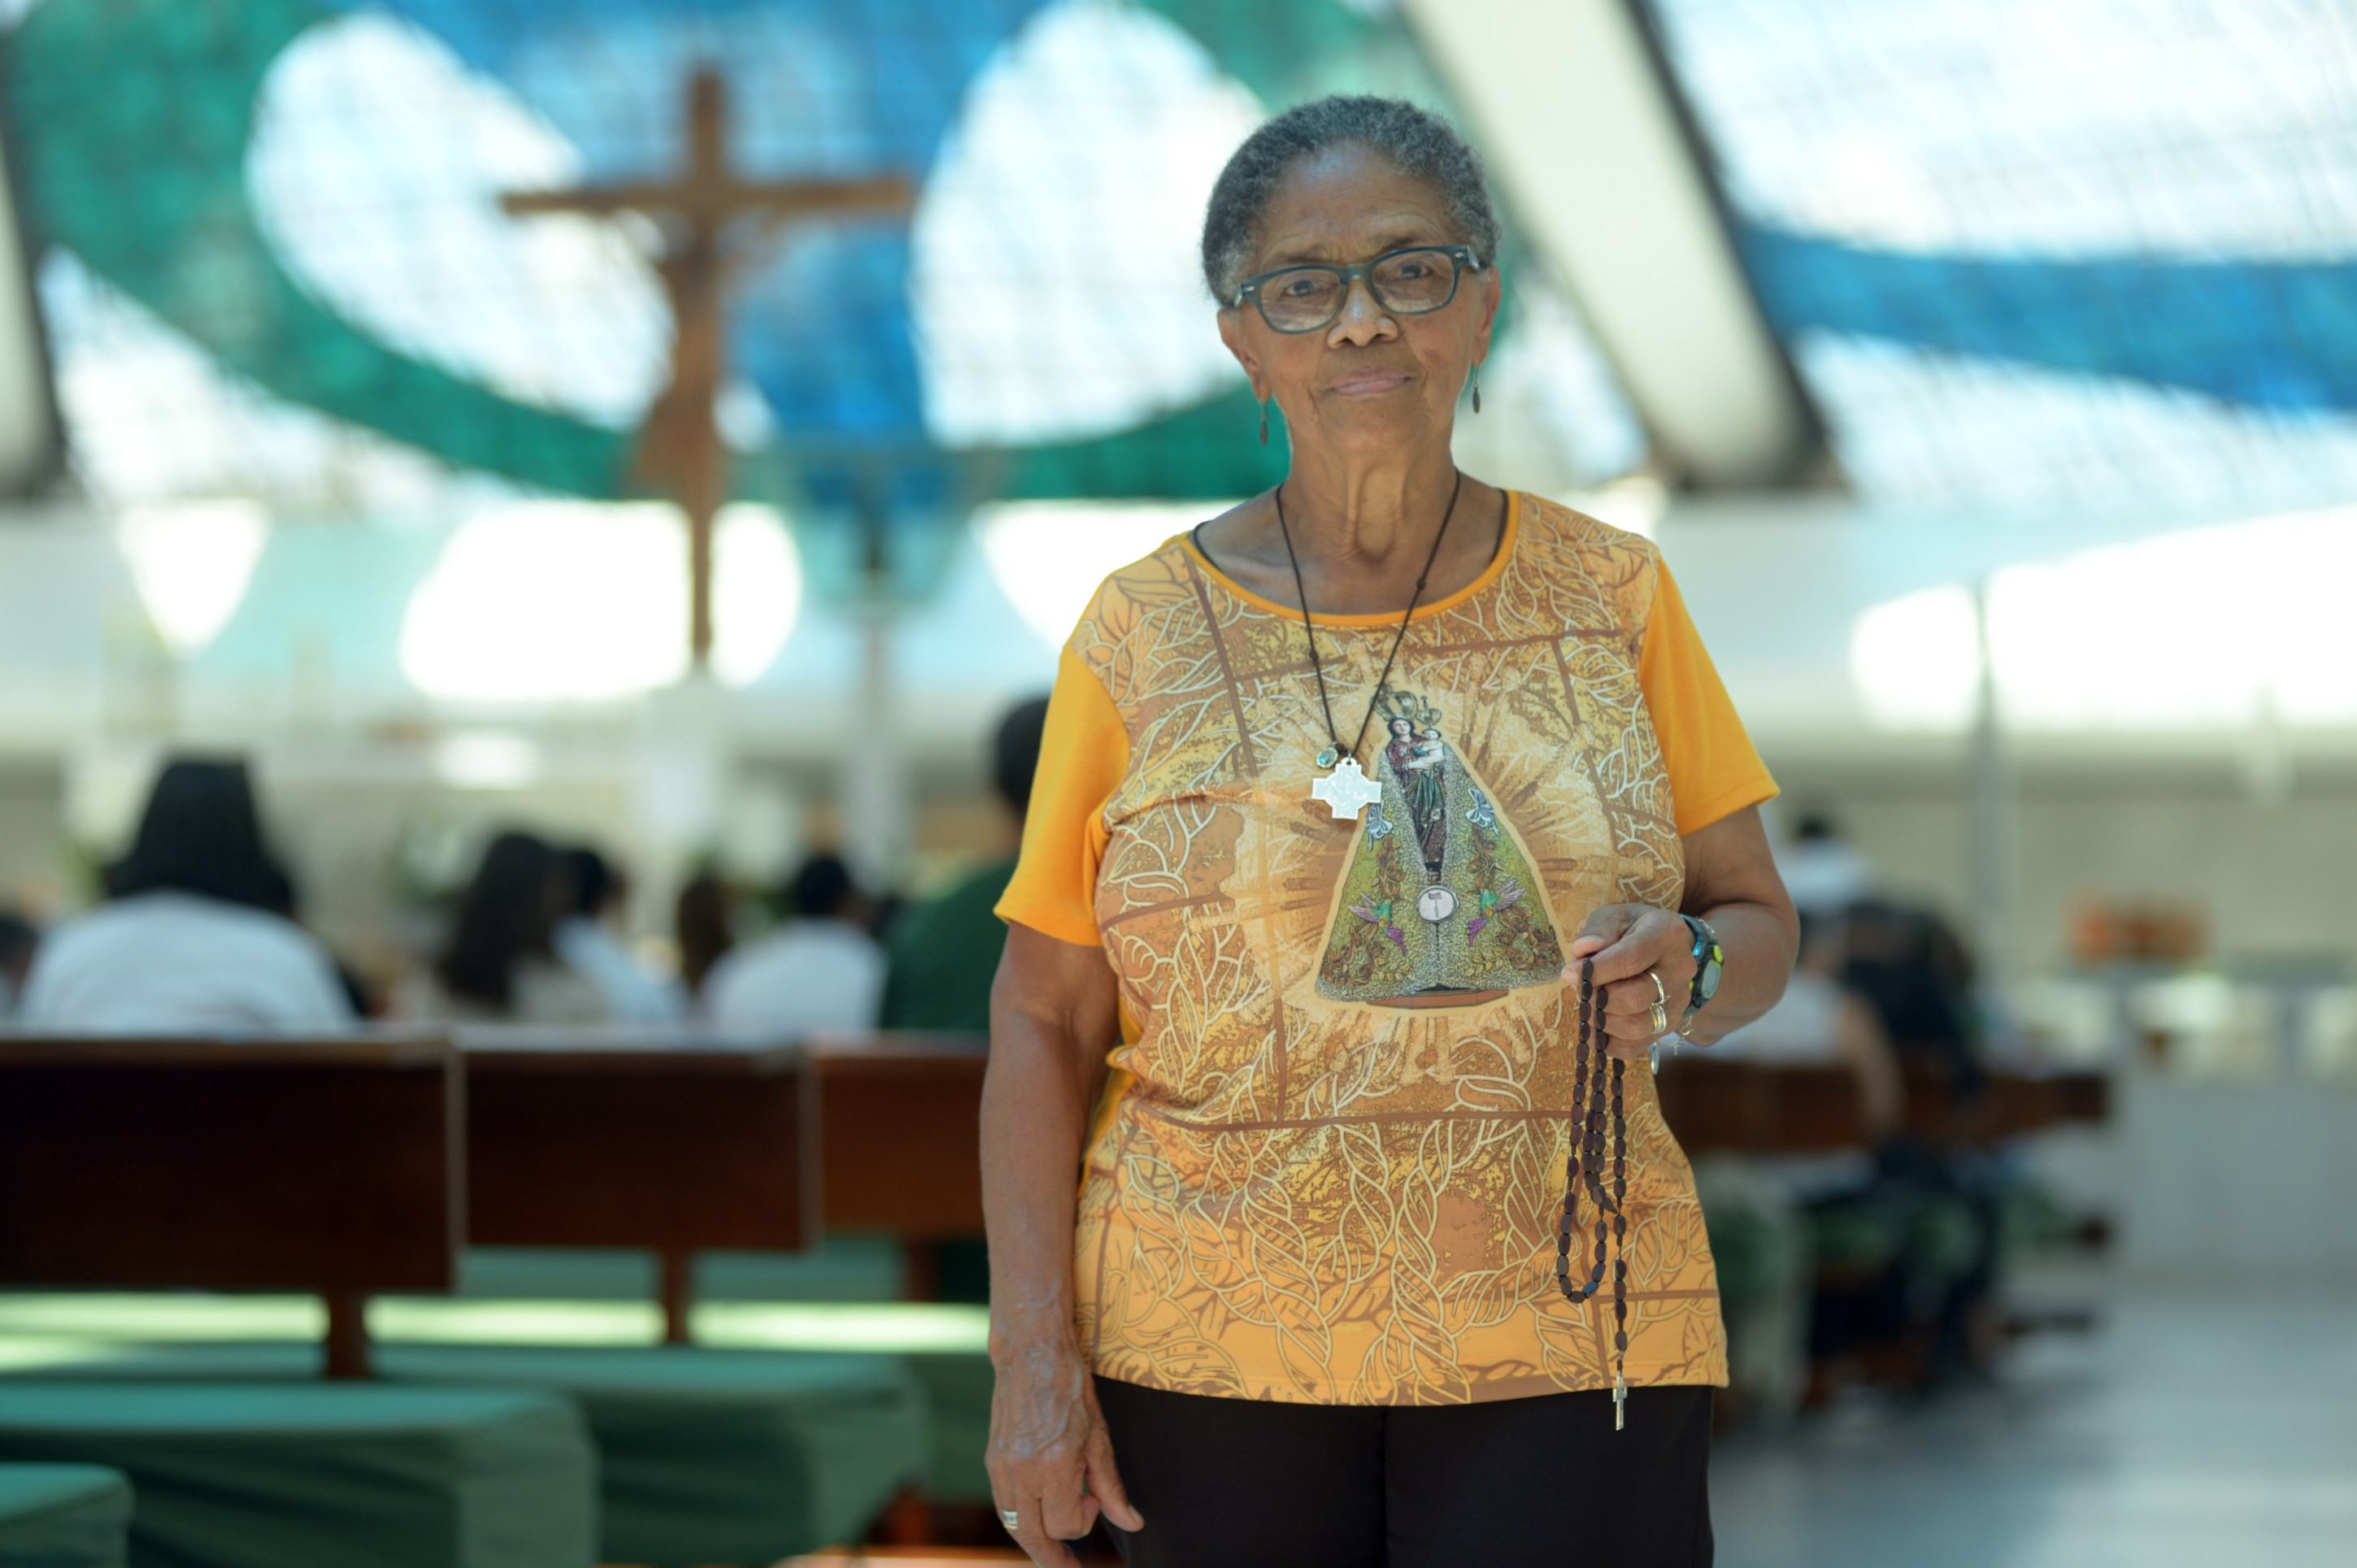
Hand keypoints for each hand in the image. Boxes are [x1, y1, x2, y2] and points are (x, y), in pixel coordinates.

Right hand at [986, 1336, 1144, 1565]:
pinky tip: (1037, 1516)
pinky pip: (1004, 1505)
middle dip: (1052, 1558)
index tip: (1095, 1501)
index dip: (1086, 1521)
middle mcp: (1022, 1472)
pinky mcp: (991, 1460)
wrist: (1032, 1354)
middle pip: (1032, 1538)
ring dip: (1034, 1540)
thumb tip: (1131, 1523)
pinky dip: (1020, 1518)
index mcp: (1053, 1465)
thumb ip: (1111, 1486)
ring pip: (1014, 1525)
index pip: (1066, 1524)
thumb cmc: (1070, 1389)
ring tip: (1054, 1548)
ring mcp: (1001, 1467)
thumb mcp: (1100, 1437)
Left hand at [1563, 904, 1696, 1060]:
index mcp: (1666, 935)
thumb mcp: (1616, 916)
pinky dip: (1605, 1039)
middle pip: (1634, 998)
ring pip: (1635, 1027)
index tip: (1569, 973)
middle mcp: (1679, 971)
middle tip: (1579, 989)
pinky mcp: (1666, 1027)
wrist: (1665, 951)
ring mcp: (1676, 1003)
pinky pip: (1631, 1047)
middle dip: (1597, 997)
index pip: (1631, 958)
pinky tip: (1596, 1020)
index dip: (1596, 970)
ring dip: (1600, 1019)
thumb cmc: (1633, 930)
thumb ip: (1599, 929)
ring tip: (1589, 1003)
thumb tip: (1583, 950)